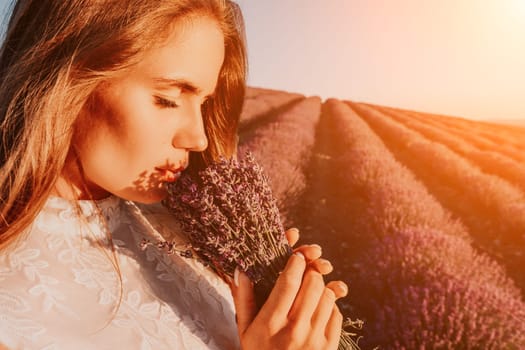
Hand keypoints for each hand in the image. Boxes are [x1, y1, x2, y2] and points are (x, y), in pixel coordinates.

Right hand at [230, 228, 347, 349]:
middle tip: (305, 273)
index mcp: (270, 323)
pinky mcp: (329, 348)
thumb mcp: (245, 331)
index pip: (289, 281)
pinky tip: (317, 311)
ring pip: (327, 295)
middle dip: (310, 272)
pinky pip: (336, 313)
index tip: (296, 257)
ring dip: (320, 288)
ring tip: (310, 292)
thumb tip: (241, 269)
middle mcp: (294, 330)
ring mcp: (314, 340)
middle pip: (313, 283)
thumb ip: (243, 299)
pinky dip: (329, 307)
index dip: (295, 262)